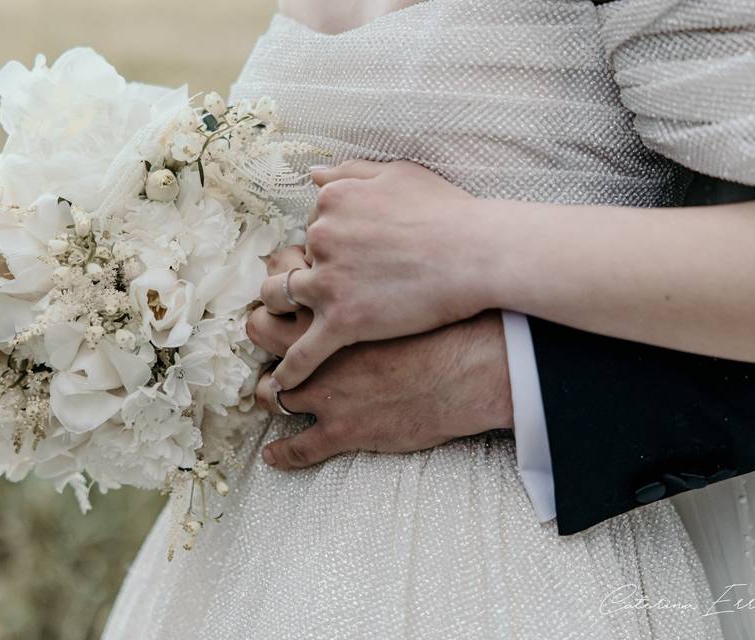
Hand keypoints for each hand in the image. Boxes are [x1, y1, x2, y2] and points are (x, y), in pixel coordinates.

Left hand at [247, 282, 512, 468]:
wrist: (472, 367)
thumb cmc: (451, 318)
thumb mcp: (409, 272)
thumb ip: (378, 257)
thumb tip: (379, 233)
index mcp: (334, 302)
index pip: (282, 275)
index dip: (281, 276)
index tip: (289, 281)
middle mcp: (318, 346)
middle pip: (261, 329)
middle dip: (262, 329)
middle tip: (268, 330)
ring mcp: (327, 391)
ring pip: (271, 392)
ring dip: (267, 391)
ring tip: (269, 391)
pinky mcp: (343, 429)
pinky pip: (300, 447)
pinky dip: (283, 453)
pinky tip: (273, 456)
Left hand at [261, 160, 500, 389]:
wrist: (477, 254)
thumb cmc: (448, 213)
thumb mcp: (398, 174)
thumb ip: (352, 172)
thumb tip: (315, 174)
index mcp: (333, 202)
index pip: (311, 225)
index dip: (326, 244)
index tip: (343, 258)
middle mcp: (321, 238)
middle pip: (289, 261)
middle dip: (291, 275)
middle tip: (309, 291)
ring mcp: (328, 282)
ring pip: (281, 300)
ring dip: (277, 313)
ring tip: (278, 327)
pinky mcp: (343, 322)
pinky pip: (304, 352)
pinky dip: (290, 369)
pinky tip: (281, 384)